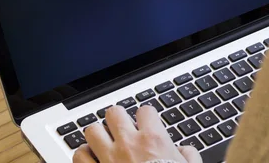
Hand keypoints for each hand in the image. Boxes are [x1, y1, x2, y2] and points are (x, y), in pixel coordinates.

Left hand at [73, 105, 201, 162]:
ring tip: (104, 142)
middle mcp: (129, 144)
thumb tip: (185, 151)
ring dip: (98, 135)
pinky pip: (80, 155)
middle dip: (117, 120)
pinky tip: (92, 159)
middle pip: (114, 112)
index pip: (145, 110)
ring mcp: (109, 158)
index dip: (146, 117)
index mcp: (153, 140)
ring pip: (92, 130)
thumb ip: (188, 155)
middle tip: (122, 129)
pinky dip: (84, 155)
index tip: (146, 125)